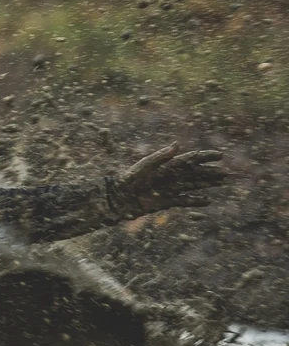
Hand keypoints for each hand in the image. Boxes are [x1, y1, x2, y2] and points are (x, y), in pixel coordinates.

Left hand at [111, 144, 228, 216]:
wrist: (119, 198)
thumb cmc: (129, 179)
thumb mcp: (145, 165)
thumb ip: (161, 156)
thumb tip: (177, 144)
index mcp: (166, 165)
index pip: (190, 159)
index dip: (205, 157)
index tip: (220, 155)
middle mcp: (170, 176)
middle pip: (195, 173)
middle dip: (210, 172)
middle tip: (227, 173)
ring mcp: (169, 188)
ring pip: (193, 185)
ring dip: (207, 183)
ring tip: (222, 182)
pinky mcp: (166, 201)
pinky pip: (185, 201)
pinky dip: (196, 201)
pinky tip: (207, 201)